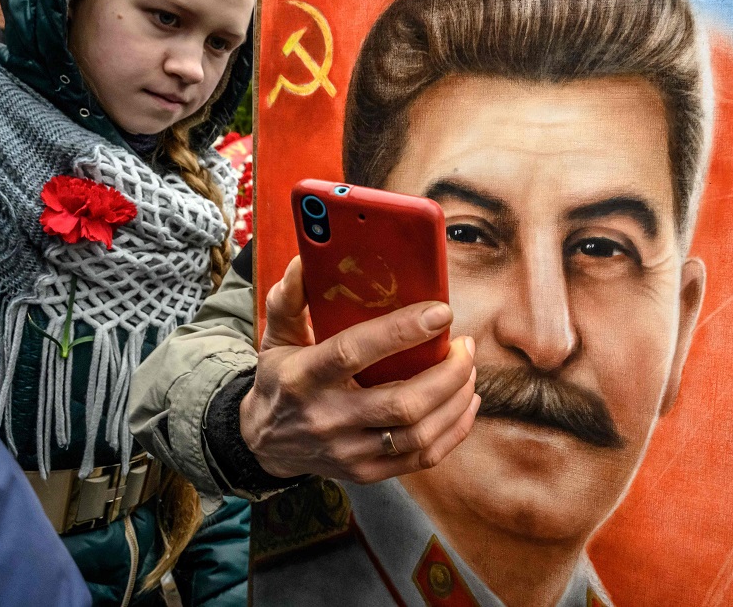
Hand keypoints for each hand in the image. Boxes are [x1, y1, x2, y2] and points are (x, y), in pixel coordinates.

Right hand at [240, 256, 479, 483]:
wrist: (262, 442)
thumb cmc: (280, 378)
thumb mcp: (276, 336)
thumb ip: (289, 297)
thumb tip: (305, 259)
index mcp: (304, 377)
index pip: (355, 352)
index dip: (401, 332)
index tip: (441, 312)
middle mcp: (327, 418)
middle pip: (402, 404)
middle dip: (448, 373)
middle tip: (466, 345)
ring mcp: (348, 452)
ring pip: (419, 434)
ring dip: (456, 399)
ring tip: (469, 368)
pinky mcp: (366, 473)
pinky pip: (422, 459)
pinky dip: (454, 430)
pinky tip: (466, 402)